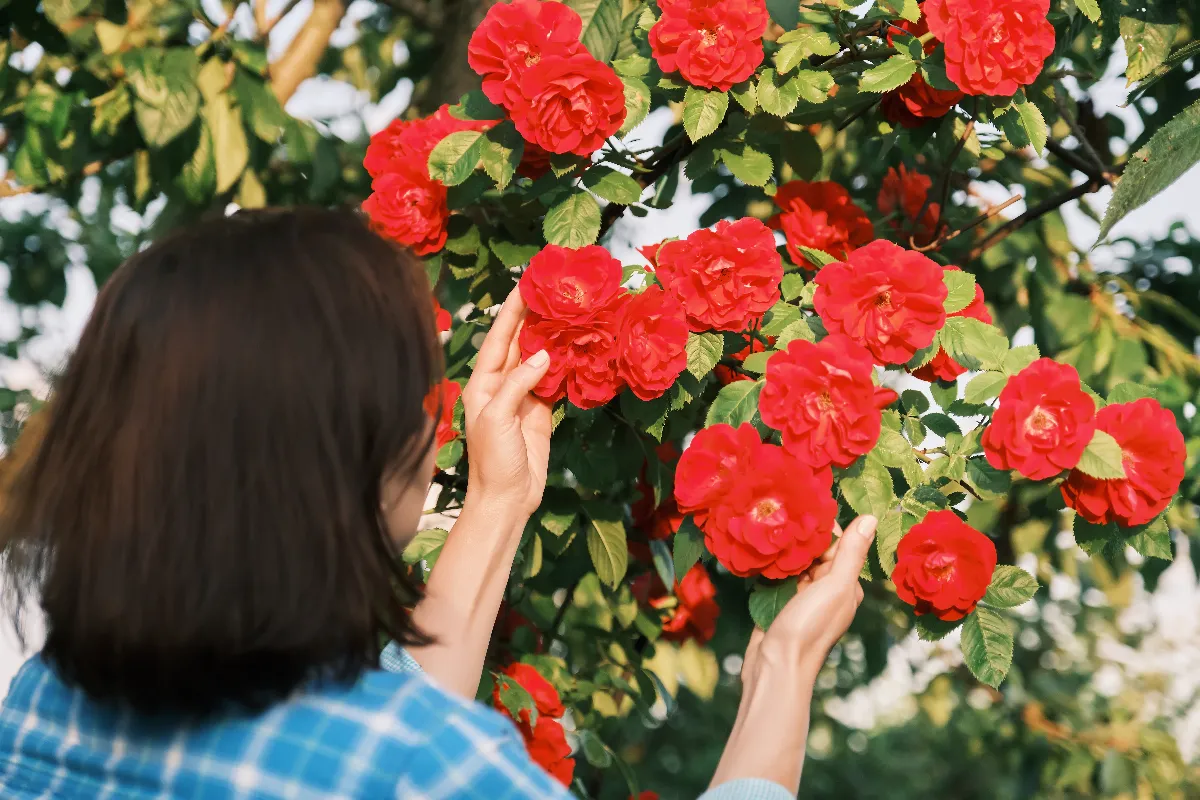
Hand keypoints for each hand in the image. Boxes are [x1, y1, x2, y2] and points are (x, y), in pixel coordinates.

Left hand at [461, 288, 553, 517]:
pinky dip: (566, 366)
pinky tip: (578, 348)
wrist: (507, 499)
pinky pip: (555, 381)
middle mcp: (501, 385)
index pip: (498, 338)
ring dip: (553, 338)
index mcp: (483, 383)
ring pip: (540, 359)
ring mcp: (523, 398)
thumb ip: (518, 384)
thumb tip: (544, 355)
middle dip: (535, 318)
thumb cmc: (492, 461)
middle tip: (554, 291)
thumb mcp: (498, 418)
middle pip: (520, 343)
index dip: (511, 311)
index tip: (525, 285)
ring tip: (571, 312)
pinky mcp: (542, 412)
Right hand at [744, 515, 877, 684]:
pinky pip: (781, 577)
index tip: (807, 504)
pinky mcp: (782, 603)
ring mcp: (804, 598)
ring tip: (770, 522)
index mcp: (847, 586)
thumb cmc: (810, 627)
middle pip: (818, 553)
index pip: (841, 546)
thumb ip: (851, 553)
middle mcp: (828, 591)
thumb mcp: (835, 586)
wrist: (776, 665)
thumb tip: (872, 517)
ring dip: (788, 547)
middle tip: (783, 509)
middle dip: (804, 534)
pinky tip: (764, 550)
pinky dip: (775, 564)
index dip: (826, 526)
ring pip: (798, 563)